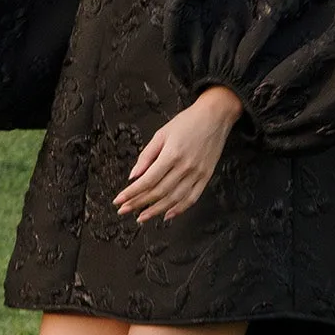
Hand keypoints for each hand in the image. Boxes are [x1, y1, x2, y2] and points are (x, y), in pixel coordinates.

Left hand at [113, 87, 240, 222]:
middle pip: (159, 192)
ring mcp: (197, 174)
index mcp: (172, 154)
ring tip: (141, 217)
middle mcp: (185, 167)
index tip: (119, 201)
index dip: (132, 193)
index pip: (147, 180)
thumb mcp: (161, 134)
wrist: (215, 117)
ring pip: (174, 199)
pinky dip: (179, 209)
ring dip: (156, 211)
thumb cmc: (187, 122)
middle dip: (139, 204)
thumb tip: (133, 176)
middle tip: (124, 210)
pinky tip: (167, 215)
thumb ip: (146, 156)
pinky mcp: (206, 177)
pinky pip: (192, 198)